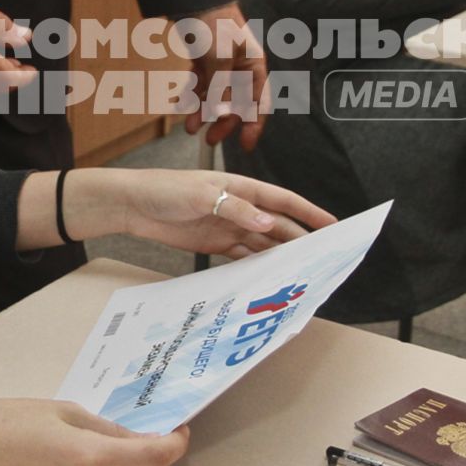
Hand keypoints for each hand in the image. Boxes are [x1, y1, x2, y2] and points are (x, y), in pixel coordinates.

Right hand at [0, 400, 189, 465]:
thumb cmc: (8, 421)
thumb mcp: (65, 412)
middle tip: (148, 443)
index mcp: (89, 457)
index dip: (173, 446)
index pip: (152, 459)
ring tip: (113, 456)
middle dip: (154, 465)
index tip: (178, 434)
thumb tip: (139, 440)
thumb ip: (108, 430)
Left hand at [115, 169, 334, 259]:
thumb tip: (268, 223)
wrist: (133, 205)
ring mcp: (228, 226)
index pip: (282, 200)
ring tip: (301, 271)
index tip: (332, 224)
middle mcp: (239, 207)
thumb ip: (235, 209)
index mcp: (241, 188)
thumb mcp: (201, 195)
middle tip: (324, 256)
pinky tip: (269, 277)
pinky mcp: (214, 243)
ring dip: (281, 255)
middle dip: (300, 238)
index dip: (308, 212)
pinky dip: (256, 265)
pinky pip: (242, 256)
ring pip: (263, 242)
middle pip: (277, 225)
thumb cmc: (165, 190)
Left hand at [172, 2, 269, 151]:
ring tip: (189, 126)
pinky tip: (181, 105)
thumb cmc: (214, 24)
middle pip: (235, 103)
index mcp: (253, 65)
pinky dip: (192, 95)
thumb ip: (220, 89)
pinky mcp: (204, 60)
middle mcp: (240, 67)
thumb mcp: (219, 60)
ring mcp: (221, 63)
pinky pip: (200, 84)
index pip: (259, 101)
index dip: (254, 125)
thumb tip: (219, 115)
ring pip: (214, 96)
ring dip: (203, 111)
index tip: (246, 145)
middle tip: (209, 139)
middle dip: (222, 122)